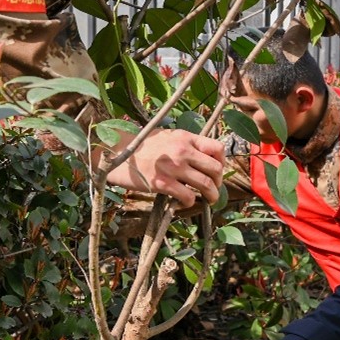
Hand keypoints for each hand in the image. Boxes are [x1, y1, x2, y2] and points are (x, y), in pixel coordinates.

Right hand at [106, 129, 224, 207]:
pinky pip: (187, 196)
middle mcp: (182, 151)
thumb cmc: (142, 146)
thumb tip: (203, 158)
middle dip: (219, 183)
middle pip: (215, 169)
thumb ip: (185, 145)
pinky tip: (185, 203)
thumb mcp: (167, 137)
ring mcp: (173, 167)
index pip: (217, 148)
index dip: (222, 163)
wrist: (117, 152)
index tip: (217, 172)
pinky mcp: (162, 183)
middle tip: (214, 189)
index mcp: (185, 137)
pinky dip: (190, 203)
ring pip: (206, 184)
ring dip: (211, 196)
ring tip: (209, 201)